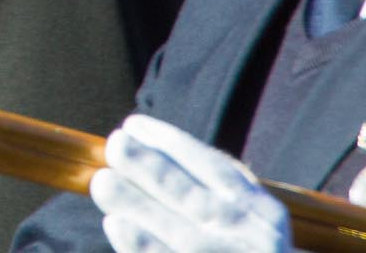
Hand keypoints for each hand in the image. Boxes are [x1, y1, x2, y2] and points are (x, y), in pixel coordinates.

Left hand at [90, 115, 291, 252]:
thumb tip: (148, 151)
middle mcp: (254, 241)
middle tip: (114, 145)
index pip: (216, 169)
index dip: (173, 144)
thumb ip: (212, 193)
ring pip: (180, 234)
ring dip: (137, 205)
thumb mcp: (246, 224)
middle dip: (151, 169)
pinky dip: (144, 247)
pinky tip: (116, 226)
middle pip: (194, 198)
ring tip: (102, 182)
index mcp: (263, 216)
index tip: (134, 125)